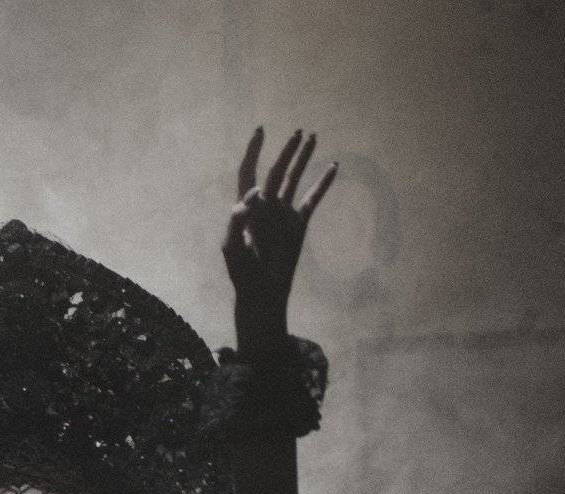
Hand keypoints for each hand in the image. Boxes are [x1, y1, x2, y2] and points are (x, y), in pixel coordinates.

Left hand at [222, 127, 336, 347]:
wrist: (261, 292)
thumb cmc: (241, 273)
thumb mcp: (232, 247)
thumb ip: (237, 220)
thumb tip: (254, 193)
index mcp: (247, 208)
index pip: (248, 172)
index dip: (253, 151)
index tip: (261, 131)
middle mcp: (265, 206)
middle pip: (276, 170)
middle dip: (286, 151)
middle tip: (299, 132)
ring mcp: (283, 213)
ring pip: (295, 179)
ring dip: (303, 159)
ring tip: (313, 137)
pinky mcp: (298, 224)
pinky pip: (312, 199)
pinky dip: (322, 183)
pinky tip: (333, 167)